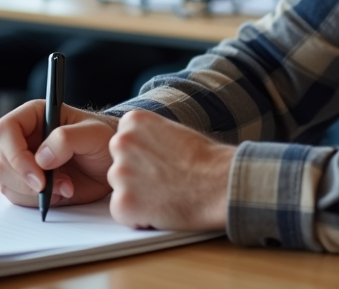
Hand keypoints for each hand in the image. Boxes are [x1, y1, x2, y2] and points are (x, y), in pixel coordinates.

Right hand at [0, 100, 118, 208]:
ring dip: (32, 192)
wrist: (111, 164)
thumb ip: (67, 139)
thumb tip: (41, 157)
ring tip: (65, 186)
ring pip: (5, 181)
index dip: (15, 153)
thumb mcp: (94, 134)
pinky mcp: (27, 183)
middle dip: (26, 179)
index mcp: (35, 115)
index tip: (38, 173)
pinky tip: (60, 193)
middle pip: (1, 160)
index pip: (5, 129)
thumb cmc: (104, 140)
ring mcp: (23, 161)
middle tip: (53, 185)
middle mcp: (24, 137)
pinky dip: (35, 201)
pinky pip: (16, 196)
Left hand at [107, 110, 232, 230]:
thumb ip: (147, 137)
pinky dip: (138, 216)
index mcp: (133, 121)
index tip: (161, 162)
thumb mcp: (172, 131)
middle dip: (135, 176)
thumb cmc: (205, 159)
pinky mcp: (123, 203)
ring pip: (120, 189)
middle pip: (118, 165)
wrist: (220, 183)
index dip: (142, 157)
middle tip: (163, 181)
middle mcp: (121, 142)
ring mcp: (120, 173)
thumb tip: (135, 150)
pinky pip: (122, 212)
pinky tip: (161, 208)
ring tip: (166, 194)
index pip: (123, 143)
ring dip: (137, 196)